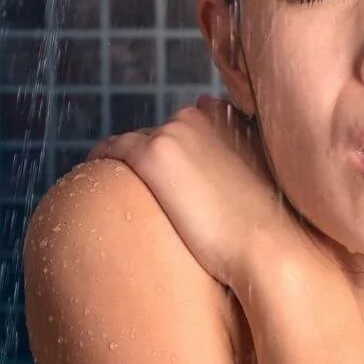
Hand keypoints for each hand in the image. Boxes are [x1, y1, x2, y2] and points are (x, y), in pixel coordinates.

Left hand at [86, 96, 316, 289]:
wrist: (267, 246)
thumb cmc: (269, 224)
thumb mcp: (263, 181)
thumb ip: (243, 158)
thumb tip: (226, 146)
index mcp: (224, 119)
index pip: (184, 127)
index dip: (174, 153)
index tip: (166, 176)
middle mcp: (198, 117)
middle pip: (157, 134)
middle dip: (149, 157)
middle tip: (141, 190)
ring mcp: (173, 134)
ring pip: (133, 141)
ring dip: (124, 160)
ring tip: (114, 187)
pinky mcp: (152, 157)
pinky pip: (112, 151)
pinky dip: (101, 161)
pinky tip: (94, 180)